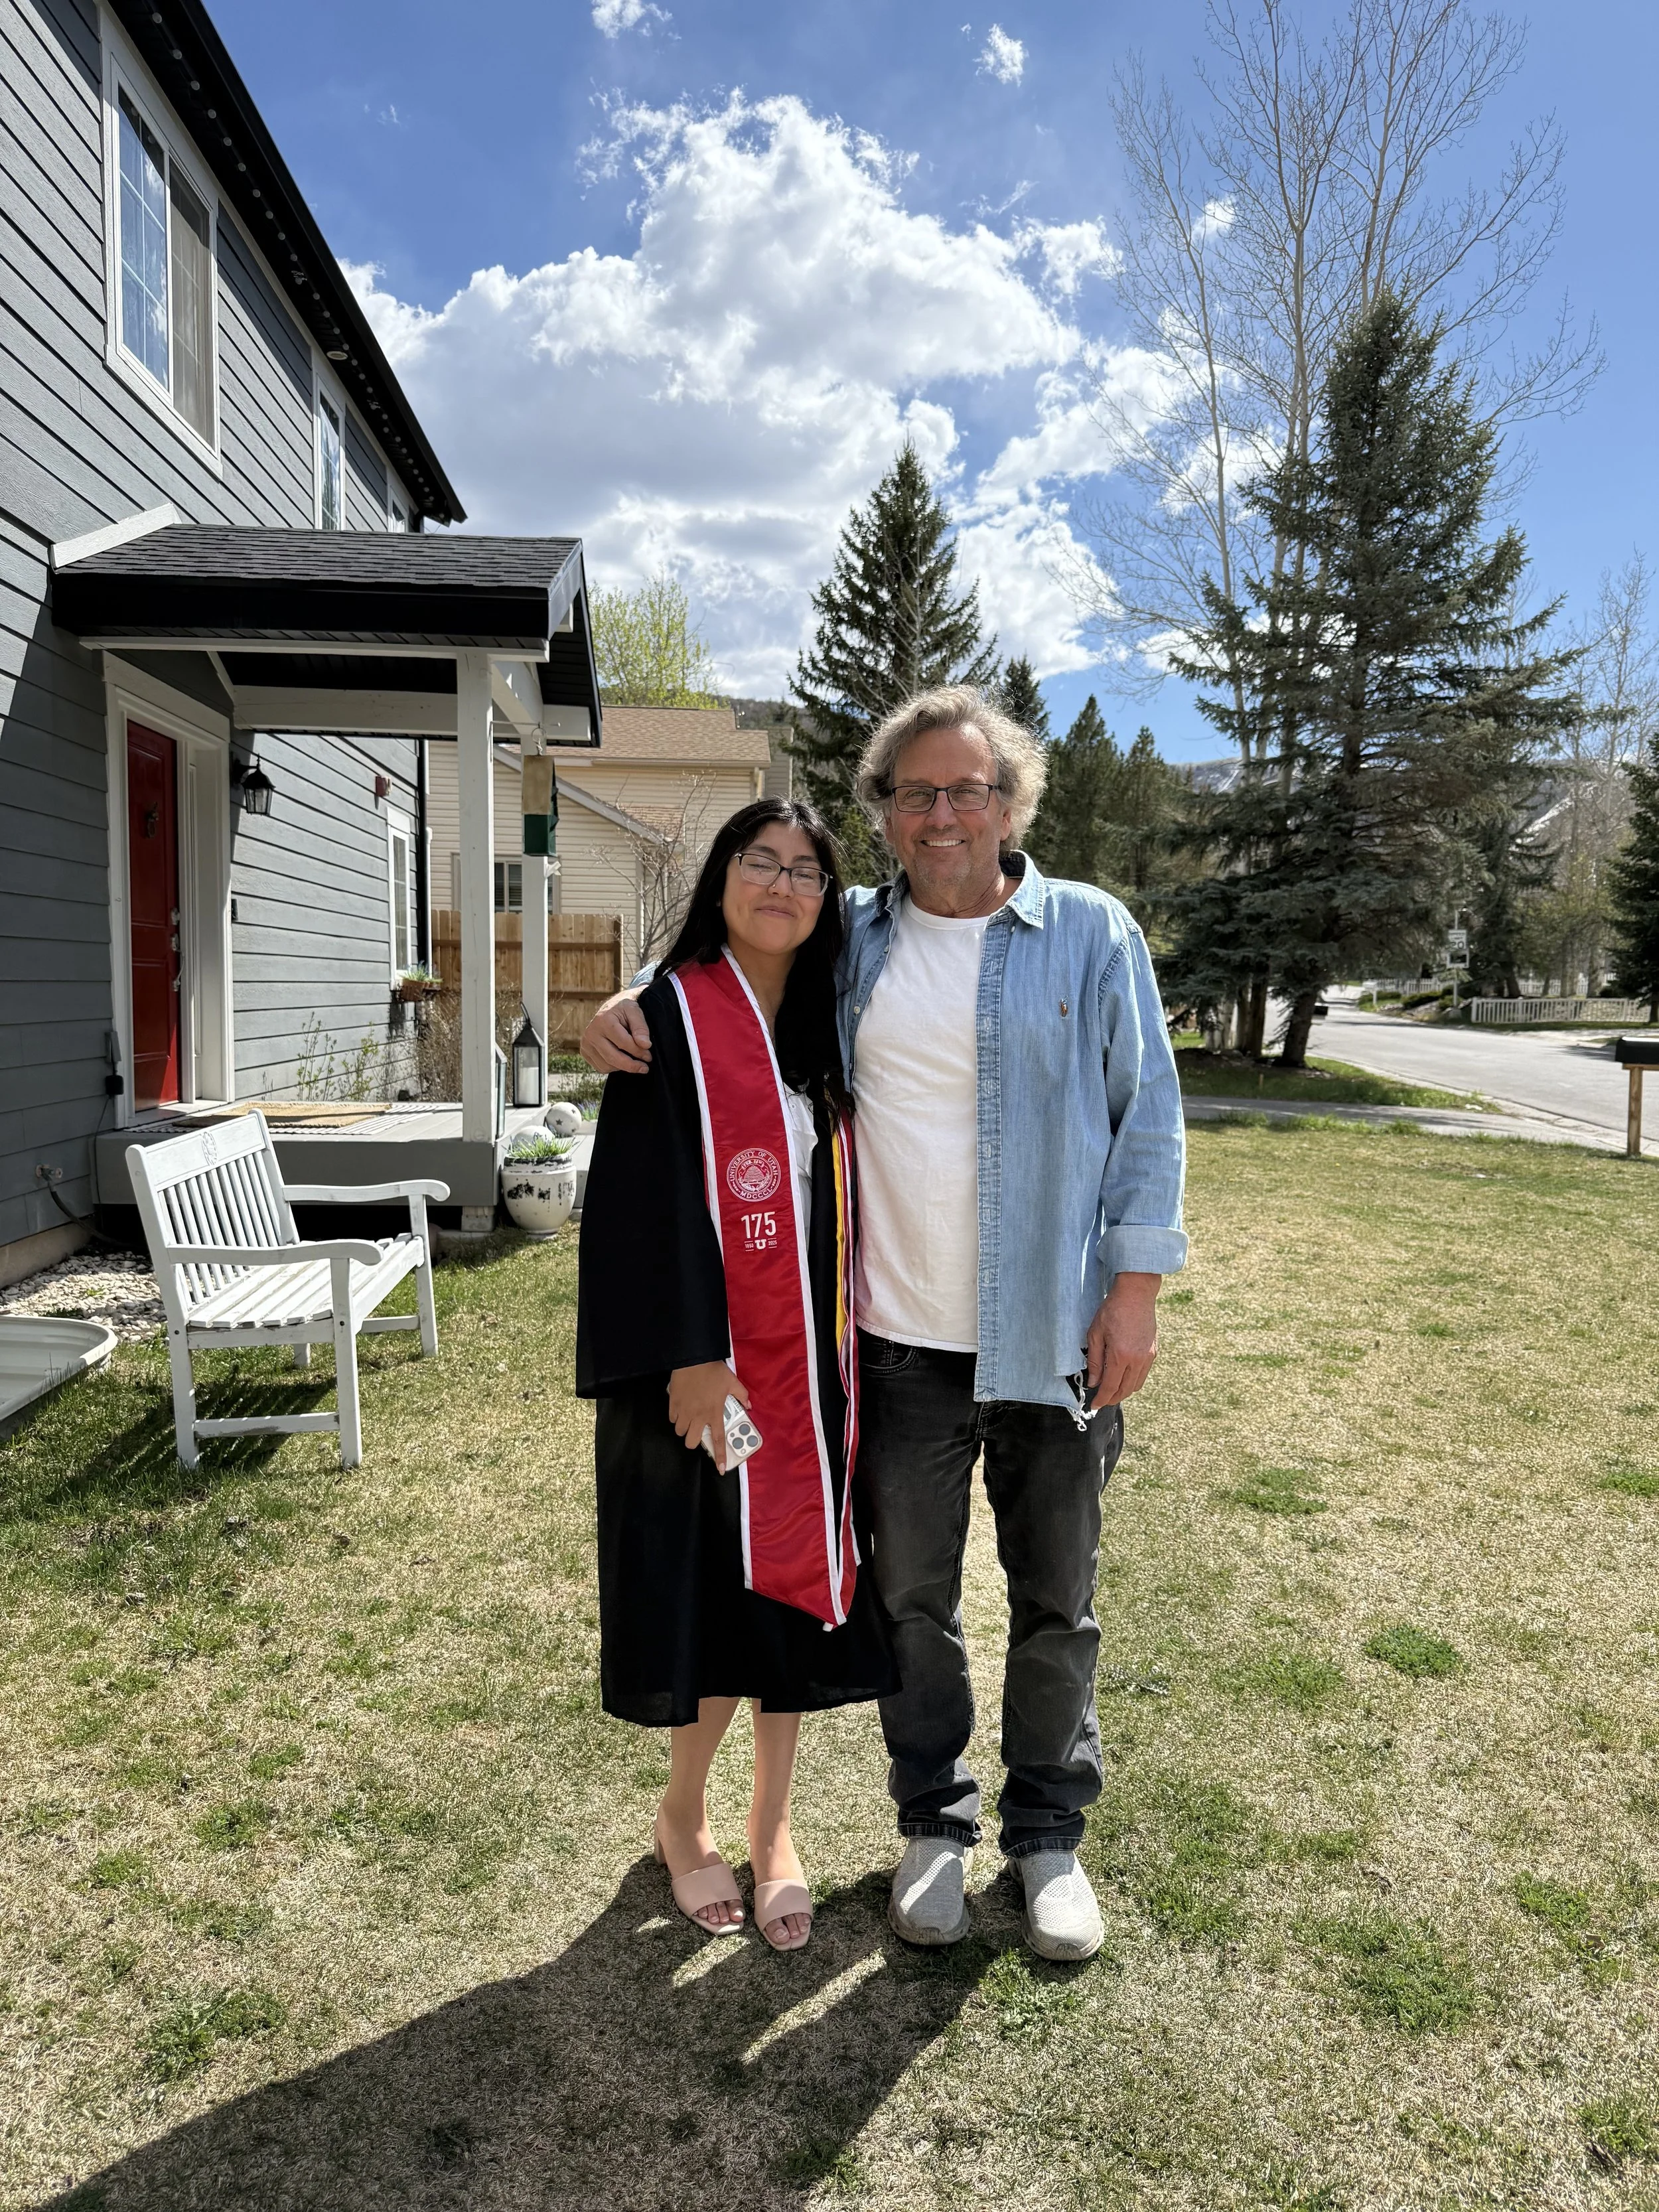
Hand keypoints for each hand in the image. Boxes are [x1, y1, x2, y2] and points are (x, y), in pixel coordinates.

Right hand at [581, 988, 650, 1073]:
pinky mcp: (585, 1052)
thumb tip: (645, 1045)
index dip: (638, 1052)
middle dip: (631, 1065)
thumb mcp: (635, 1011)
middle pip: (613, 1057)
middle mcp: (591, 1033)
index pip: (623, 1043)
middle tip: (645, 1068)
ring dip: (623, 1067)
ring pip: (607, 1065)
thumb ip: (641, 1028)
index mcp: (603, 1021)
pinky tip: (621, 1058)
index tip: (649, 1056)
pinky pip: (601, 1068)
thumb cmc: (624, 1009)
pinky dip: (613, 1067)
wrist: (610, 1008)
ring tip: (633, 1059)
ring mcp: (586, 1043)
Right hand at [668, 1363, 749, 1464]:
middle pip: (691, 1442)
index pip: (718, 1439)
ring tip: (689, 1419)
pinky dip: (676, 1417)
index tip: (721, 1469)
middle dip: (693, 1441)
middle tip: (697, 1431)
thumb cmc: (714, 1371)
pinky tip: (681, 1409)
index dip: (719, 1456)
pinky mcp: (673, 1404)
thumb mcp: (732, 1382)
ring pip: (680, 1432)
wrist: (694, 1358)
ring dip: (685, 1428)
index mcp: (714, 1413)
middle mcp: (698, 1416)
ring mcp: (684, 1411)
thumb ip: (741, 1395)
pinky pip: (672, 1419)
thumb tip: (749, 1406)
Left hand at [1084, 1273, 1160, 1408]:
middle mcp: (1137, 1360)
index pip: (1110, 1387)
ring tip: (1111, 1390)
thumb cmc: (1112, 1310)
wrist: (1136, 1294)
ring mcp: (1148, 1357)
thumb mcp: (1095, 1334)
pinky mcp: (1154, 1352)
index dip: (1102, 1399)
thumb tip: (1093, 1382)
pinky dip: (1132, 1381)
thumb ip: (1095, 1361)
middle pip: (1125, 1390)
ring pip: (1136, 1385)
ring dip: (1123, 1391)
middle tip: (1102, 1400)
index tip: (1094, 1406)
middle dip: (1112, 1398)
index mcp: (1120, 1356)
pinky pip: (1143, 1374)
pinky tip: (1123, 1376)